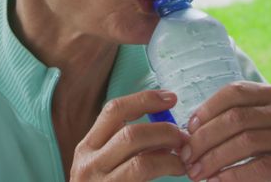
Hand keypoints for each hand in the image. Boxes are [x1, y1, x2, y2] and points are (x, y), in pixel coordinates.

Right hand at [71, 89, 190, 180]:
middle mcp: (88, 166)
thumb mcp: (102, 165)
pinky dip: (168, 171)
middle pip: (131, 135)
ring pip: (142, 163)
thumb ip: (123, 146)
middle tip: (184, 137)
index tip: (171, 97)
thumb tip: (166, 127)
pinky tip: (178, 171)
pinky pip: (146, 179)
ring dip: (171, 157)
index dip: (145, 99)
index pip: (114, 111)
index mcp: (86, 148)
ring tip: (184, 159)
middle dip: (165, 131)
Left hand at [180, 81, 270, 181]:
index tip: (188, 129)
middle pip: (237, 118)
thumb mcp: (248, 125)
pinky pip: (260, 166)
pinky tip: (216, 181)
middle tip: (186, 157)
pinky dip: (233, 175)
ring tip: (196, 173)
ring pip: (246, 142)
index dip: (207, 109)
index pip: (234, 92)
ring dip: (214, 159)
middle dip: (205, 139)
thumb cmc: (263, 145)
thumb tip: (186, 133)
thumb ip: (224, 121)